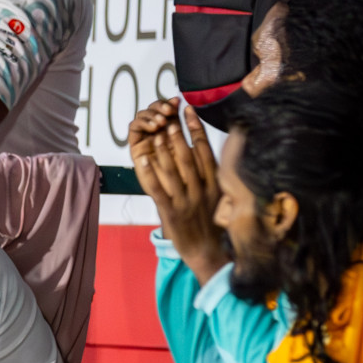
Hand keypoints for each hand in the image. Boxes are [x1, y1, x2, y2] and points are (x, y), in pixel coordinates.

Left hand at [131, 100, 227, 282]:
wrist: (208, 252)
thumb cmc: (213, 224)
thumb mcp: (220, 196)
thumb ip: (215, 175)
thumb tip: (211, 150)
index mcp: (215, 183)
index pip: (205, 150)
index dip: (196, 129)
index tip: (188, 111)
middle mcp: (202, 189)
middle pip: (189, 156)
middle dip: (178, 135)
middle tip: (169, 118)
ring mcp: (187, 201)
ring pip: (173, 170)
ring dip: (163, 149)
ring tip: (156, 132)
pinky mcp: (172, 213)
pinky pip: (158, 189)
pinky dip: (149, 173)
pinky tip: (141, 159)